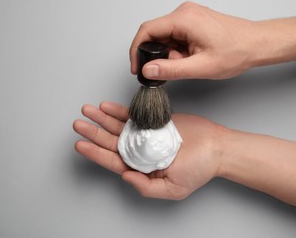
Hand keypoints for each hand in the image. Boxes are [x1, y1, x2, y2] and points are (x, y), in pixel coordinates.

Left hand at [73, 102, 222, 199]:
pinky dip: (118, 110)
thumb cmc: (199, 170)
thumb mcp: (174, 189)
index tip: (80, 145)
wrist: (216, 147)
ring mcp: (144, 135)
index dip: (95, 153)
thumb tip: (125, 176)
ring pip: (117, 126)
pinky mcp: (151, 121)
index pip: (112, 161)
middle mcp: (138, 151)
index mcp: (141, 168)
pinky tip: (105, 106)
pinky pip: (131, 115)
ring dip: (101, 118)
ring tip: (87, 110)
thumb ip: (147, 187)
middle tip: (78, 124)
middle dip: (93, 133)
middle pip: (110, 142)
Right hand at [130, 1, 256, 79]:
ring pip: (164, 36)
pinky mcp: (191, 21)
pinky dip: (177, 50)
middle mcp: (184, 12)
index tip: (136, 67)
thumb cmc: (236, 52)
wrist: (256, 44)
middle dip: (158, 54)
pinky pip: (174, 36)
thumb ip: (171, 70)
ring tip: (188, 62)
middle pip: (154, 34)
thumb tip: (147, 70)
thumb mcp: (201, 67)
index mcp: (184, 19)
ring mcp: (188, 15)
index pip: (146, 30)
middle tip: (172, 68)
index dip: (136, 50)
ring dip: (170, 53)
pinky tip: (191, 56)